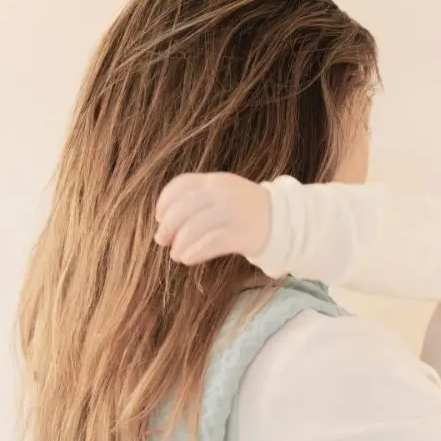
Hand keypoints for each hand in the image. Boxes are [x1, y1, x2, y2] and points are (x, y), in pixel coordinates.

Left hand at [155, 172, 270, 265]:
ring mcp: (232, 213)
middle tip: (161, 241)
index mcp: (215, 181)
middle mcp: (222, 193)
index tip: (158, 218)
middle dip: (167, 227)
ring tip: (176, 255)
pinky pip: (210, 244)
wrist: (283, 220)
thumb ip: (197, 200)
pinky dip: (194, 253)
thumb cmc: (245, 210)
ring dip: (179, 244)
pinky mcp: (241, 234)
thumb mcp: (223, 193)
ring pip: (194, 228)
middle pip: (183, 209)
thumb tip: (164, 223)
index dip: (164, 202)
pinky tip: (187, 259)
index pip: (181, 185)